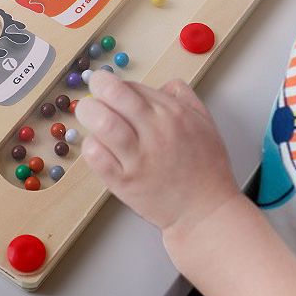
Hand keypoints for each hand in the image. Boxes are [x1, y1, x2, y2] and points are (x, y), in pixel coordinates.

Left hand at [75, 70, 239, 239]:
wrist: (206, 212)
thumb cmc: (206, 168)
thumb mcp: (204, 122)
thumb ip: (184, 97)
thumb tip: (162, 84)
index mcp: (173, 114)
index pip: (132, 86)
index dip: (118, 85)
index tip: (114, 92)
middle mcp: (155, 132)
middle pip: (115, 94)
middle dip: (99, 85)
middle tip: (96, 91)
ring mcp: (138, 158)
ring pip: (103, 122)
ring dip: (89, 112)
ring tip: (89, 114)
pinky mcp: (124, 182)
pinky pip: (97, 156)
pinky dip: (91, 145)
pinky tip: (97, 144)